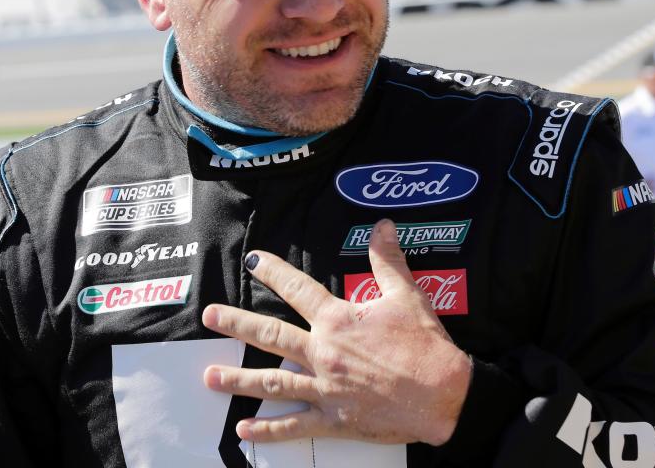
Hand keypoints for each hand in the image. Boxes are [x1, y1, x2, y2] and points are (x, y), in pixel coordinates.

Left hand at [201, 218, 471, 445]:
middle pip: (271, 335)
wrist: (446, 396)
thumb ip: (388, 260)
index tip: (252, 261)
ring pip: (273, 381)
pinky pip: (294, 425)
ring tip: (209, 376)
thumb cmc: (426, 346)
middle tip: (210, 316)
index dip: (274, 272)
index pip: (298, 290)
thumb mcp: (408, 296)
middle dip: (237, 323)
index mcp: (339, 320)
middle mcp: (324, 352)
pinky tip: (245, 428)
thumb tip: (382, 226)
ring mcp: (325, 388)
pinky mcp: (334, 420)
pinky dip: (268, 427)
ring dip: (238, 379)